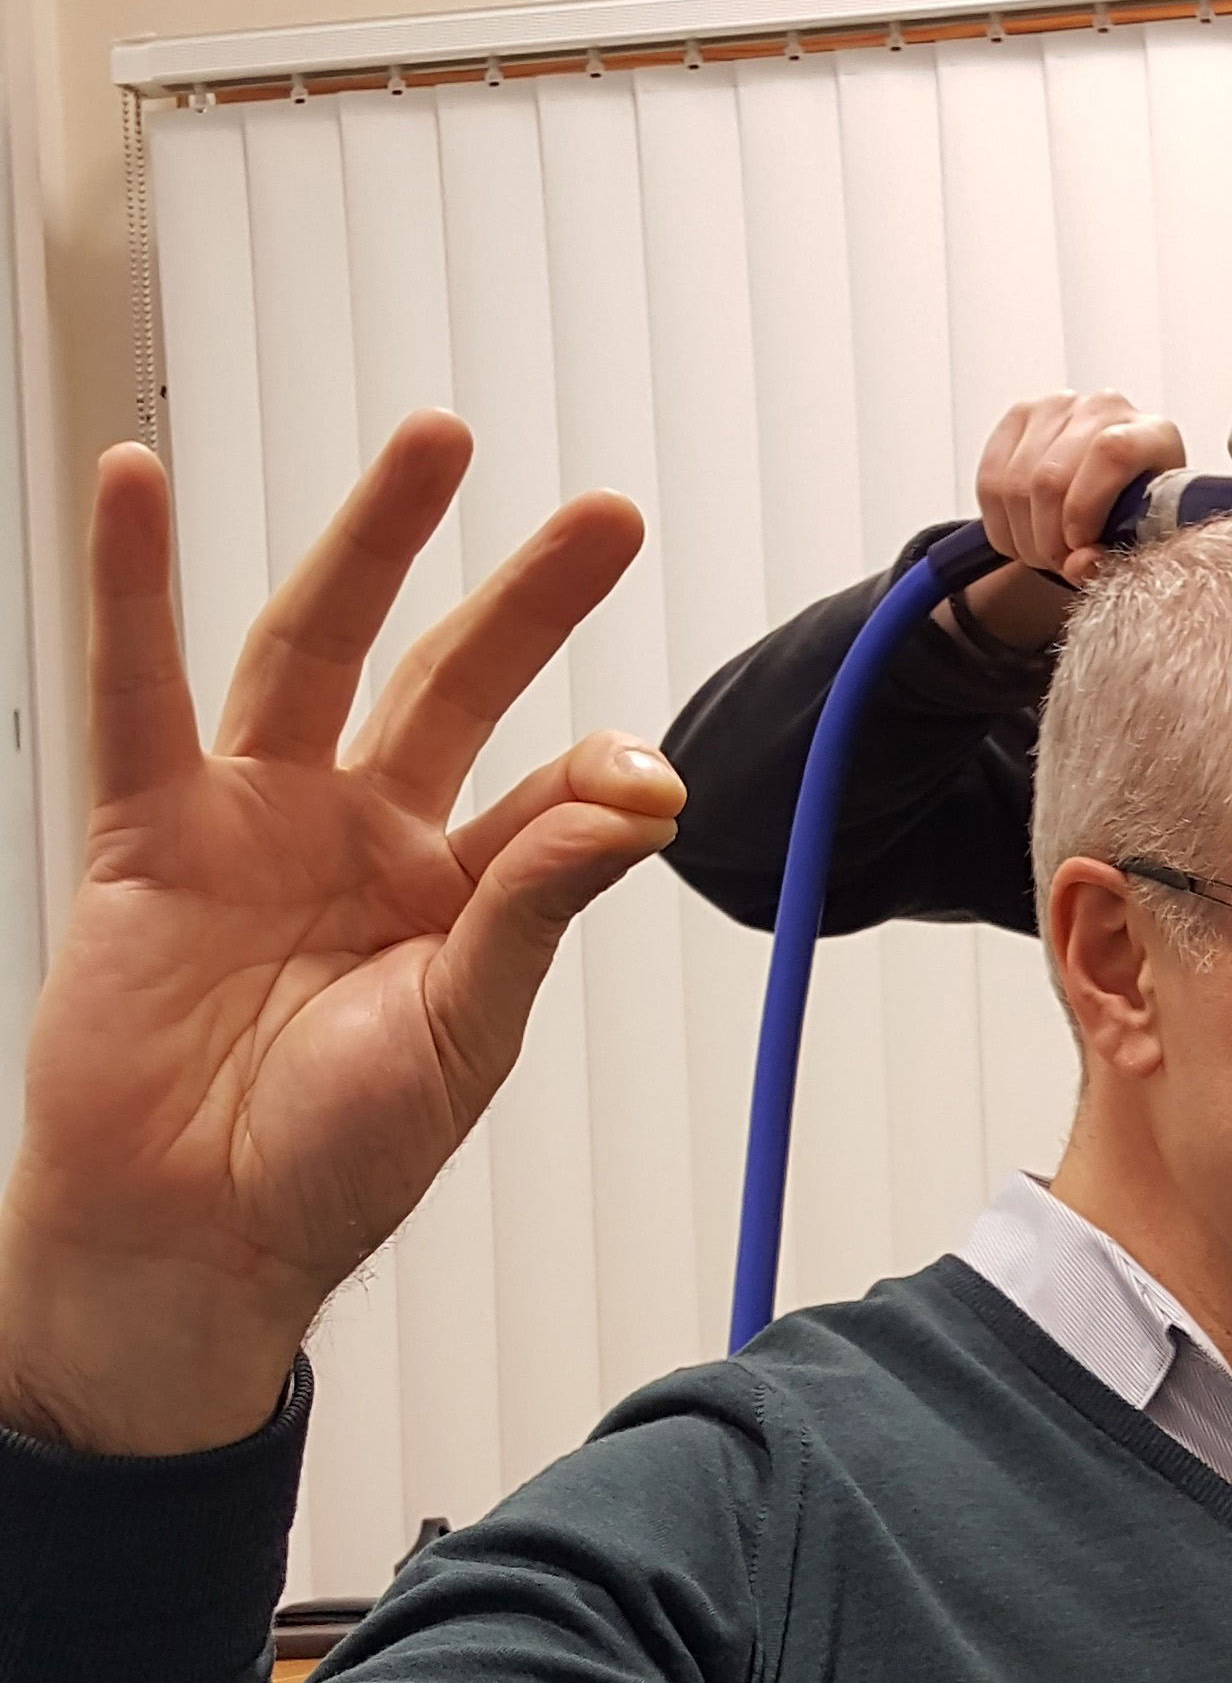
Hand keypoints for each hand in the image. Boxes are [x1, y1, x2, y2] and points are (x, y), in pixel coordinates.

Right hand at [0, 417, 678, 1457]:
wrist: (192, 1239)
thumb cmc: (332, 1162)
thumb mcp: (462, 1031)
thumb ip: (536, 903)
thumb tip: (641, 797)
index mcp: (459, 894)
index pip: (552, 794)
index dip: (599, 769)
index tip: (647, 771)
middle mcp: (363, 837)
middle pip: (452, 680)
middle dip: (526, 599)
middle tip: (606, 515)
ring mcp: (253, 820)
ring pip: (319, 650)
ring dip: (373, 544)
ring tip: (436, 443)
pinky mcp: (146, 828)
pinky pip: (136, 688)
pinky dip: (132, 585)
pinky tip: (135, 484)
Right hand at [945, 393, 1187, 653]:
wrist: (1114, 490)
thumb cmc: (1136, 516)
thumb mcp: (1139, 543)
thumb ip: (1116, 557)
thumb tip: (1080, 564)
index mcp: (1151, 434)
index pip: (1111, 455)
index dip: (1086, 508)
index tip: (1080, 547)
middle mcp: (1104, 409)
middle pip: (1051, 479)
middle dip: (1048, 539)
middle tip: (1059, 563)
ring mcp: (1058, 407)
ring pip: (1014, 485)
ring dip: (1023, 537)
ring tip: (1044, 553)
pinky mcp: (1019, 415)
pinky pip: (989, 480)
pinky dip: (999, 523)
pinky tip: (1021, 536)